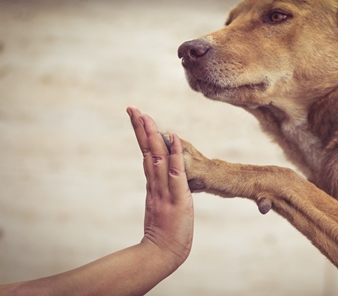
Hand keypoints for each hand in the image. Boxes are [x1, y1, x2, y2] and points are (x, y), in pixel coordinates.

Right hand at [127, 107, 193, 267]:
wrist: (163, 254)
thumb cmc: (165, 233)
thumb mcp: (161, 208)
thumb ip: (159, 193)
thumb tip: (158, 182)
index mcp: (153, 185)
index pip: (147, 155)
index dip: (142, 136)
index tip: (137, 118)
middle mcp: (156, 184)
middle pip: (148, 151)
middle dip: (141, 129)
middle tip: (133, 109)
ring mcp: (165, 190)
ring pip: (158, 157)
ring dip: (153, 136)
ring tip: (147, 116)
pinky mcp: (177, 198)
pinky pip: (177, 172)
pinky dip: (176, 154)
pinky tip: (175, 138)